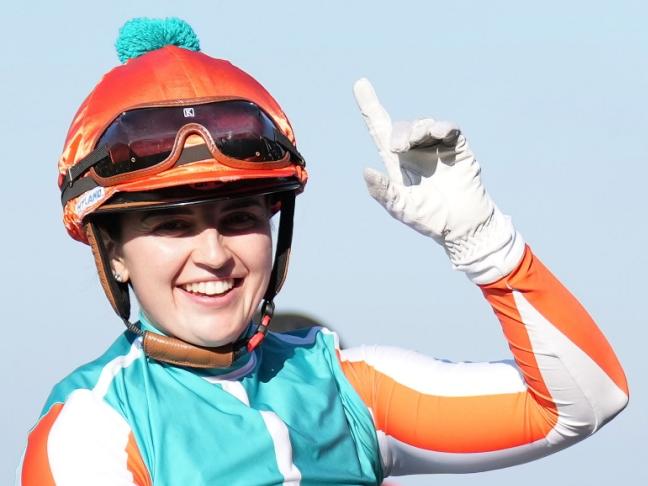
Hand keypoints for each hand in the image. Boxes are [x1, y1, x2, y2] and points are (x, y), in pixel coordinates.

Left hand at [353, 78, 524, 283]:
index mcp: (397, 162)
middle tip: (399, 147)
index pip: (380, 129)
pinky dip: (443, 127)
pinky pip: (449, 129)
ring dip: (420, 128)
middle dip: (401, 132)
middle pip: (403, 126)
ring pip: (424, 124)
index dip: (370, 106)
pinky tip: (438, 132)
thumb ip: (383, 191)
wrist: (463, 226)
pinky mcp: (457, 149)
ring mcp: (437, 148)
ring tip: (422, 139)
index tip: (359, 83)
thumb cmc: (429, 219)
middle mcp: (415, 150)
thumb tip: (365, 170)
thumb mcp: (400, 208)